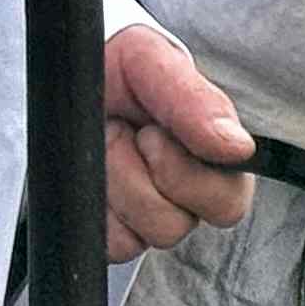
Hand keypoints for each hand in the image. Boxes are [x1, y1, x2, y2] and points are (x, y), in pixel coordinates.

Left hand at [102, 23, 253, 256]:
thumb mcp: (151, 61)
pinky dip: (98, 204)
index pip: (230, 200)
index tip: (153, 132)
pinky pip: (117, 244)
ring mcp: (147, 216)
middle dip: (150, 176)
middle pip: (183, 225)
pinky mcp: (114, 233)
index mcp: (211, 154)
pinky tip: (95, 171)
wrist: (66, 80)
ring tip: (109, 140)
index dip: (191, 175)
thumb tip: (238, 148)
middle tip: (130, 133)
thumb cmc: (116, 69)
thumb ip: (196, 100)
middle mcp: (184, 193)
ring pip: (148, 234)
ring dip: (119, 181)